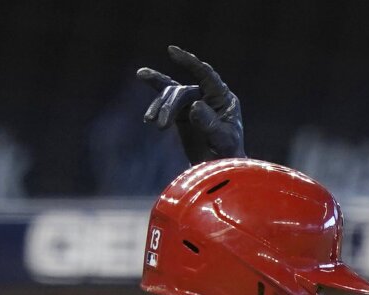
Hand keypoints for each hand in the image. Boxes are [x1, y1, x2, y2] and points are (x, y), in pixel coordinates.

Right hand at [136, 46, 245, 162]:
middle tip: (160, 126)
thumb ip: (210, 124)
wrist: (219, 169)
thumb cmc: (227, 155)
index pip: (206, 74)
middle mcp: (209, 96)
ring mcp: (194, 102)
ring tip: (150, 121)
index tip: (171, 51)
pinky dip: (155, 95)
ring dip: (160, 107)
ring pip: (172, 95)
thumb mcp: (222, 141)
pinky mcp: (182, 112)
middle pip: (183, 92)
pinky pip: (167, 99)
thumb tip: (194, 105)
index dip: (189, 62)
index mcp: (223, 98)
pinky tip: (142, 77)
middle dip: (169, 106)